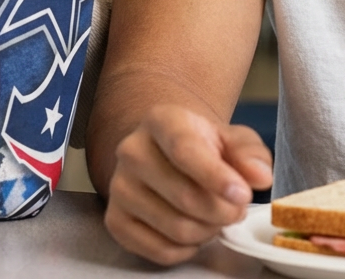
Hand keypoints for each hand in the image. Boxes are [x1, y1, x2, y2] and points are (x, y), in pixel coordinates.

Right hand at [104, 104, 272, 264]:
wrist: (166, 153)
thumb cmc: (204, 147)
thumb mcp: (233, 140)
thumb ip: (250, 154)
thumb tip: (258, 176)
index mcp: (160, 121)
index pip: (184, 150)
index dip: (216, 177)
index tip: (242, 195)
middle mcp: (131, 150)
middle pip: (186, 198)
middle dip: (223, 212)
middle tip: (234, 208)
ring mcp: (119, 185)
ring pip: (177, 229)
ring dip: (207, 231)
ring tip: (211, 216)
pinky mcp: (115, 218)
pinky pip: (160, 251)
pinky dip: (185, 250)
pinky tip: (190, 227)